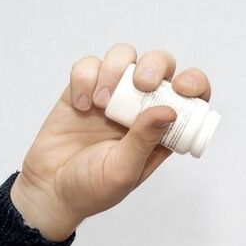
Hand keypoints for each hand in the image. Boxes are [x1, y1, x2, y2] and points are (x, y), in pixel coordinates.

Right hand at [10, 42, 212, 240]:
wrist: (51, 188)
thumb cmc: (94, 187)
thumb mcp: (124, 170)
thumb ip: (145, 141)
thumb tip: (169, 110)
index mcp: (162, 128)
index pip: (190, 95)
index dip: (195, 83)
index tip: (183, 88)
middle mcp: (141, 106)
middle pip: (159, 64)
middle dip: (154, 65)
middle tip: (143, 84)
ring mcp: (113, 94)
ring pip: (124, 56)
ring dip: (115, 69)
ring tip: (102, 103)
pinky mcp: (83, 89)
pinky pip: (88, 65)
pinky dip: (84, 78)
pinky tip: (81, 106)